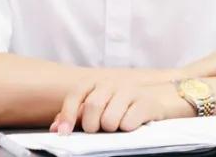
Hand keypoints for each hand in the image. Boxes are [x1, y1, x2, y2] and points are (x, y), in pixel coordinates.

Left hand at [51, 81, 191, 133]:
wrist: (158, 99)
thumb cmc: (122, 106)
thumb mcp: (98, 107)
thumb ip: (76, 115)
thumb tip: (56, 128)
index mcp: (97, 82)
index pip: (76, 95)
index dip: (67, 115)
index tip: (63, 133)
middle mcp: (112, 82)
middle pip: (92, 107)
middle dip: (92, 126)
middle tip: (99, 130)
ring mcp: (130, 91)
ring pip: (109, 119)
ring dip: (111, 128)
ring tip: (117, 126)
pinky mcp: (146, 103)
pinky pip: (128, 123)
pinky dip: (126, 128)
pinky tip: (131, 124)